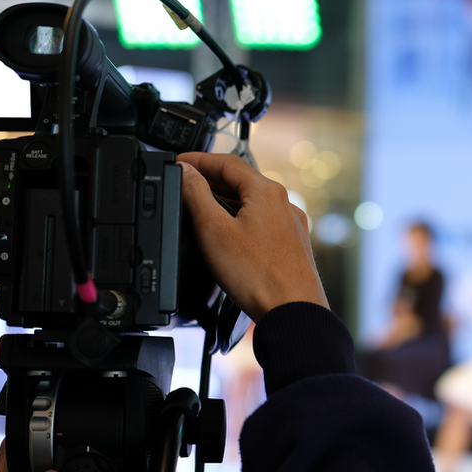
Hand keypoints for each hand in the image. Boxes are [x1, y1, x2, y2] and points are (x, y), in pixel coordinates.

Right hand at [177, 152, 328, 321]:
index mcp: (266, 191)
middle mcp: (283, 203)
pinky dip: (241, 220)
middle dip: (210, 180)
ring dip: (225, 201)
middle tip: (184, 184)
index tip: (179, 163)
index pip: (226, 162)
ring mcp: (290, 224)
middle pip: (240, 181)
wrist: (293, 311)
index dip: (198, 160)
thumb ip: (196, 195)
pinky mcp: (291, 245)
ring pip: (252, 202)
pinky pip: (262, 222)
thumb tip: (185, 171)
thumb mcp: (214, 229)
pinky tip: (228, 235)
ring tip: (199, 208)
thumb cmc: (258, 276)